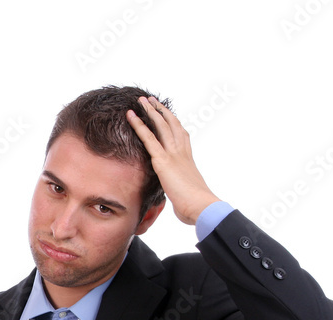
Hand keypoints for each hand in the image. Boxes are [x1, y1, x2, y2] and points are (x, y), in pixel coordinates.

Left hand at [126, 96, 220, 224]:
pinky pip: (148, 139)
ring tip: (142, 100)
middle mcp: (182, 152)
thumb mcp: (186, 195)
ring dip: (150, 111)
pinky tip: (131, 116)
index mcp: (188, 159)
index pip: (180, 135)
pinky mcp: (163, 161)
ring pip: (161, 126)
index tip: (166, 114)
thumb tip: (180, 203)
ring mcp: (173, 154)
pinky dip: (139, 125)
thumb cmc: (195, 206)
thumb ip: (181, 193)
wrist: (201, 206)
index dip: (172, 122)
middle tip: (152, 100)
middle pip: (171, 124)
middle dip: (161, 111)